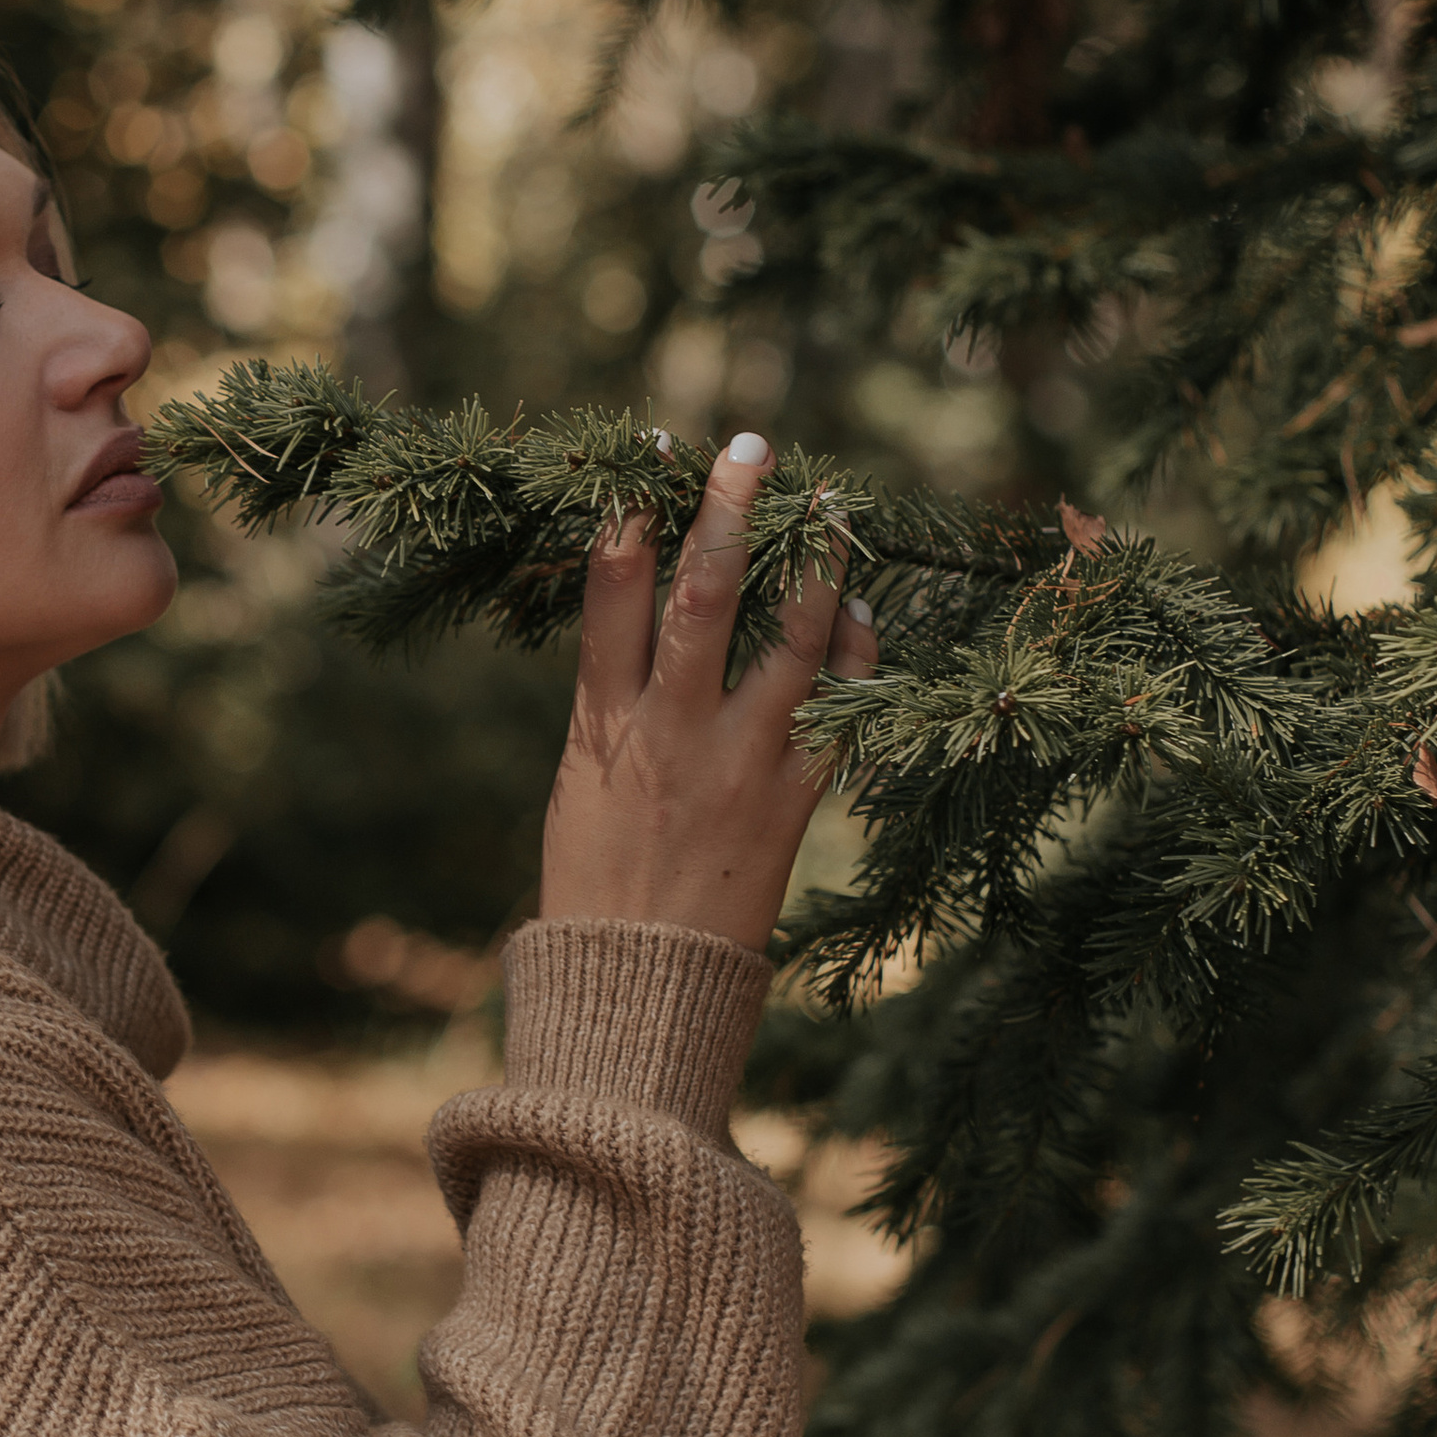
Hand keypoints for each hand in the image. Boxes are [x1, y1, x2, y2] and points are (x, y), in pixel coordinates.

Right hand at [538, 432, 877, 950]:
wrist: (637, 989)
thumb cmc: (594, 884)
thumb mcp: (578, 783)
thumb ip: (612, 705)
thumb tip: (644, 627)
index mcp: (603, 727)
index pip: (614, 595)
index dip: (633, 517)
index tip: (653, 461)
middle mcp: (674, 733)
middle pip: (706, 594)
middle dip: (729, 511)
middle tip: (750, 446)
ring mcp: (740, 765)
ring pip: (792, 641)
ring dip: (816, 567)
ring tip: (829, 509)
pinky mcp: (793, 803)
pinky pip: (839, 711)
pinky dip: (855, 654)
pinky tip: (858, 613)